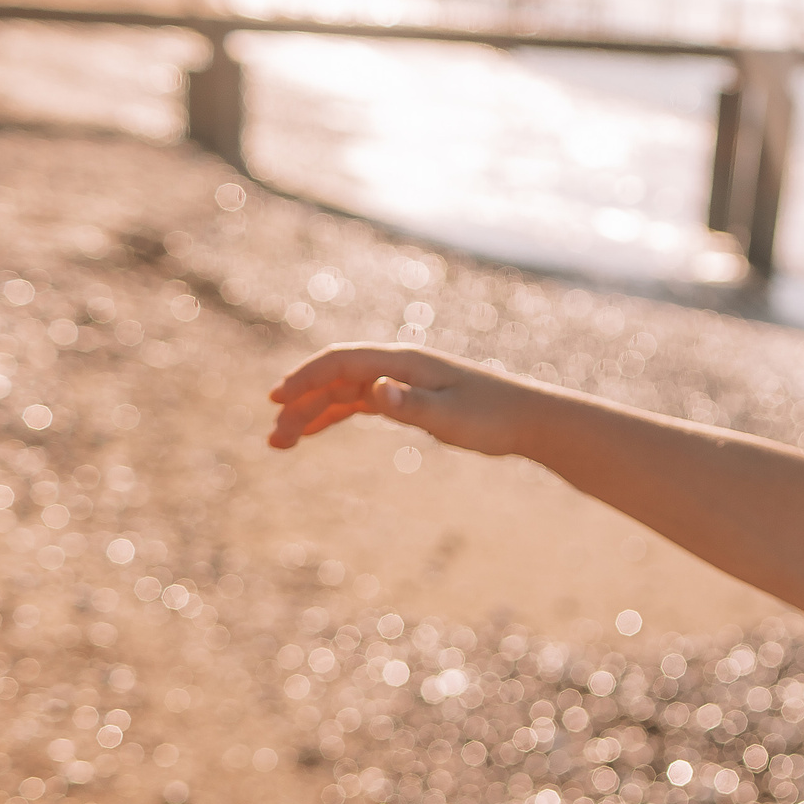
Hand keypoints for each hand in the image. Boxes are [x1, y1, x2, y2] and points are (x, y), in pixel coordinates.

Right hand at [265, 345, 545, 456]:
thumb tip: (375, 391)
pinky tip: (314, 430)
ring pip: (342, 392)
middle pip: (333, 378)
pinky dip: (334, 413)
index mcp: (402, 362)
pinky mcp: (408, 397)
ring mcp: (401, 380)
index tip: (275, 401)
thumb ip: (411, 405)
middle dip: (299, 404)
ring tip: (282, 441)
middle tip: (275, 439)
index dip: (303, 378)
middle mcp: (396, 365)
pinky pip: (359, 401)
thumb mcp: (451, 416)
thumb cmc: (493, 418)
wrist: (529, 419)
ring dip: (311, 412)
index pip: (339, 363)